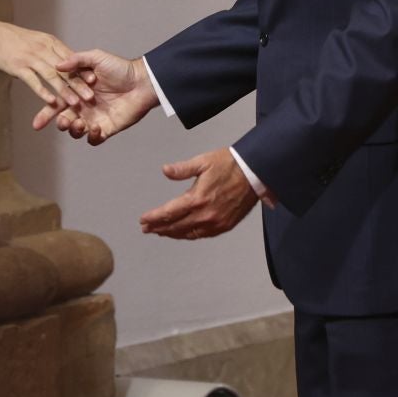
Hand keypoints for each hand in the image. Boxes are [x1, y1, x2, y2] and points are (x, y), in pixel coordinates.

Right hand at [0, 22, 93, 110]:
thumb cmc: (16, 40)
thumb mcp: (38, 40)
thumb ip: (53, 50)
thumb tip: (67, 63)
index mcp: (51, 43)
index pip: (70, 58)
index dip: (82, 70)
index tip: (94, 81)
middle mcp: (43, 50)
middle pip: (64, 69)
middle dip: (78, 84)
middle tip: (90, 98)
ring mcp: (31, 58)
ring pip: (52, 76)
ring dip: (64, 90)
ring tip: (74, 103)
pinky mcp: (19, 67)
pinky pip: (33, 80)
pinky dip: (42, 91)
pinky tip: (51, 102)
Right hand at [33, 50, 156, 145]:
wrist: (142, 80)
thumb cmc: (120, 68)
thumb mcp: (96, 58)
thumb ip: (76, 61)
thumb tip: (57, 66)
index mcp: (77, 92)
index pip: (57, 104)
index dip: (45, 114)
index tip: (37, 124)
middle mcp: (83, 107)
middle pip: (64, 120)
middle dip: (59, 123)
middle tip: (63, 121)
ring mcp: (95, 118)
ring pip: (76, 131)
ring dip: (74, 130)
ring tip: (79, 122)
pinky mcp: (107, 128)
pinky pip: (94, 139)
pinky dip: (92, 137)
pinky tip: (95, 127)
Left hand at [139, 148, 258, 239]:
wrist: (255, 173)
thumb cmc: (230, 165)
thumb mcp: (203, 161)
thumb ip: (182, 169)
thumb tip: (165, 170)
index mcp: (197, 198)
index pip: (169, 212)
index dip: (154, 217)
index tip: (143, 220)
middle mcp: (206, 214)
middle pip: (176, 226)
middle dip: (159, 228)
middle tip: (146, 229)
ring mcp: (216, 222)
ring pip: (188, 233)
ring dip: (172, 233)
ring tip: (161, 232)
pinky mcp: (225, 225)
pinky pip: (202, 235)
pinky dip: (189, 235)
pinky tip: (182, 233)